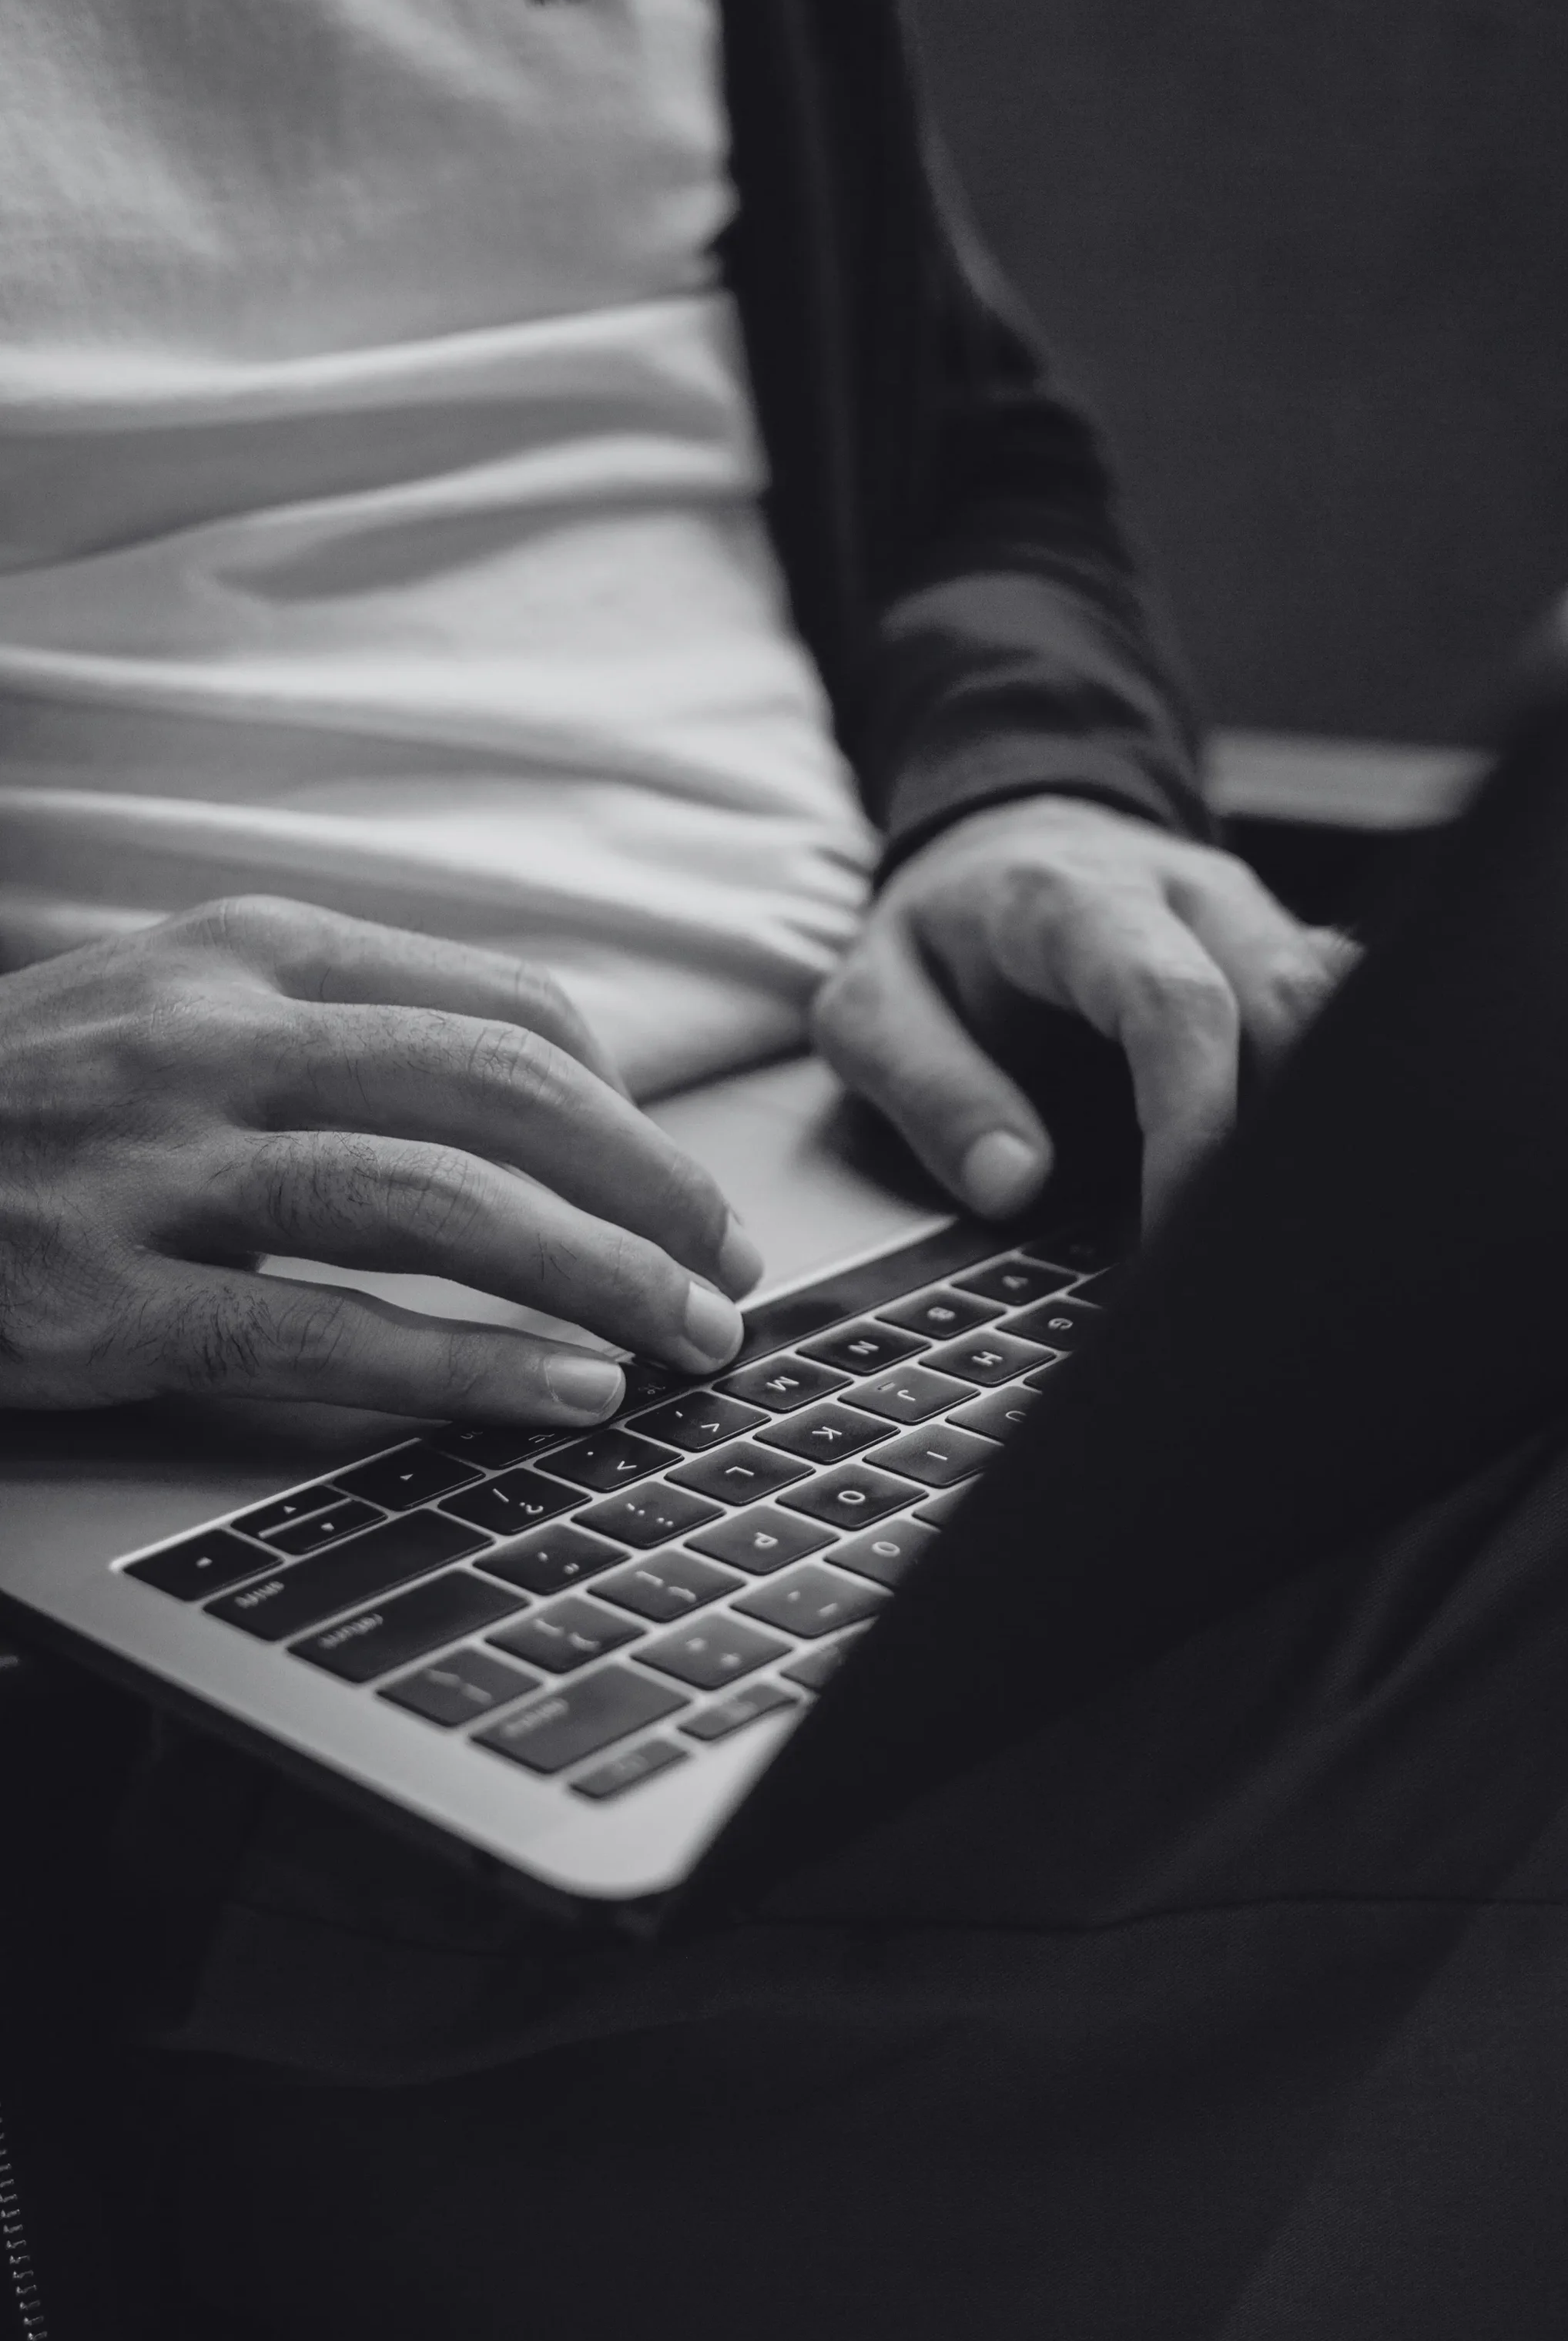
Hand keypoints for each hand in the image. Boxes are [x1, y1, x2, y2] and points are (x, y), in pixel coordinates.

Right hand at [0, 896, 761, 1419]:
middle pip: (499, 1092)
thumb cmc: (19, 1102)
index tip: (682, 1182)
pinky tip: (561, 1392)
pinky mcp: (102, 1298)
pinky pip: (326, 1335)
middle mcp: (210, 1033)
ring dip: (594, 1276)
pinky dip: (468, 1366)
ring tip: (685, 1337)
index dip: (626, 1106)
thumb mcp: (171, 1009)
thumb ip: (332, 1033)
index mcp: (245, 949)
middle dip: (647, 1188)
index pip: (501, 1005)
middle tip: (725, 1267)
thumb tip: (537, 1097)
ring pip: (436, 1204)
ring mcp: (152, 1164)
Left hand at [811, 796, 1354, 1225]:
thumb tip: (1014, 1182)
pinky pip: (1350, 1015)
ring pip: (1343, 1010)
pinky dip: (1339, 1097)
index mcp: (1075, 900)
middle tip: (1239, 1255)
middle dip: (1278, 1140)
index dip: (1193, 1122)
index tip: (1175, 1227)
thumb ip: (929, 1088)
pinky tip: (1311, 1179)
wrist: (1003, 841)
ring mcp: (1253, 916)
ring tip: (1279, 1230)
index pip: (1176, 1004)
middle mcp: (1187, 893)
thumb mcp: (871, 1003)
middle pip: (1290, 1006)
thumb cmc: (941, 937)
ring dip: (1321, 1122)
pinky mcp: (1287, 950)